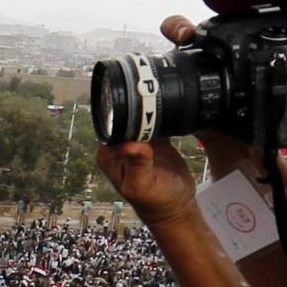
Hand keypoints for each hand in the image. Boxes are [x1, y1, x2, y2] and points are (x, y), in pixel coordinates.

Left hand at [93, 13, 215, 220]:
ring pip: (140, 113)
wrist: (177, 209)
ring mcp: (137, 139)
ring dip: (150, 100)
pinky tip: (172, 97)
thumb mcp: (143, 185)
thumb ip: (136, 165)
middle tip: (152, 77)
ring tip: (162, 80)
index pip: (111, 121)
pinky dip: (162, 109)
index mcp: (109, 152)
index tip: (137, 89)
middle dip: (137, 97)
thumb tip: (133, 145)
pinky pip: (155, 118)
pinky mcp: (154, 138)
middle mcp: (119, 144)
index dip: (122, 104)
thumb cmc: (156, 202)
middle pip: (125, 112)